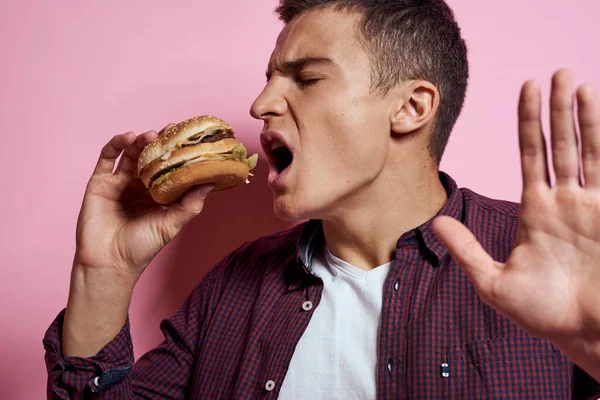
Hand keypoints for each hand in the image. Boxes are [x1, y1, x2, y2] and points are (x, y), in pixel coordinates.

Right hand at [74, 125, 213, 278]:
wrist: (109, 263)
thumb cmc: (141, 248)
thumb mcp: (171, 225)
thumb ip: (190, 205)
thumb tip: (211, 183)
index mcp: (157, 195)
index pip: (168, 168)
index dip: (176, 153)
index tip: (188, 138)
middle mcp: (138, 186)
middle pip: (150, 157)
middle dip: (159, 143)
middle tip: (171, 130)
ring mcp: (118, 182)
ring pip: (130, 154)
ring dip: (140, 141)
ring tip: (149, 135)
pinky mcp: (99, 182)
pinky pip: (107, 158)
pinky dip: (116, 144)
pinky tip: (128, 137)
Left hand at [433, 69, 599, 377]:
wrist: (583, 334)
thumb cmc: (542, 313)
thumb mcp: (493, 282)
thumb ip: (467, 250)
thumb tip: (433, 224)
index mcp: (536, 212)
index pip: (531, 156)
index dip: (528, 123)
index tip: (526, 90)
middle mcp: (565, 202)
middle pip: (559, 144)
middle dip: (557, 109)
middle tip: (554, 72)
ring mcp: (592, 206)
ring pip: (586, 150)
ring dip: (583, 116)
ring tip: (575, 82)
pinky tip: (598, 111)